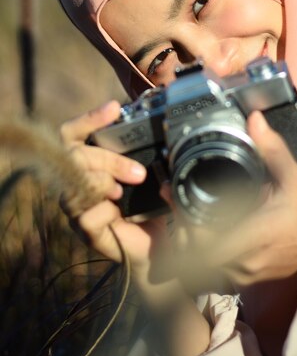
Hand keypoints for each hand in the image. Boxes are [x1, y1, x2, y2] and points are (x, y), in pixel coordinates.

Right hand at [60, 101, 167, 268]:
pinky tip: (118, 211)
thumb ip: (162, 164)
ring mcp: (81, 206)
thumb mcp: (163, 178)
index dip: (89, 118)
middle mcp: (82, 181)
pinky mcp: (87, 230)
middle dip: (106, 158)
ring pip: (75, 183)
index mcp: (95, 163)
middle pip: (73, 154)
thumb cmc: (159, 206)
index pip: (74, 134)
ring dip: (103, 182)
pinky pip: (84, 215)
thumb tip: (163, 164)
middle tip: (138, 173)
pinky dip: (102, 210)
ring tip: (124, 191)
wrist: (164, 246)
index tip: (114, 108)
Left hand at [174, 111, 296, 288]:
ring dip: (186, 239)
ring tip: (182, 209)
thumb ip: (272, 150)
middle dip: (180, 226)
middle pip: (193, 254)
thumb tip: (255, 120)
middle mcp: (243, 263)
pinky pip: (209, 270)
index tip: (180, 198)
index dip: (186, 224)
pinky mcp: (241, 278)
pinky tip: (198, 227)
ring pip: (198, 266)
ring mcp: (241, 275)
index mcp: (253, 238)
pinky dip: (197, 251)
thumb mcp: (294, 179)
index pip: (204, 245)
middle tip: (175, 197)